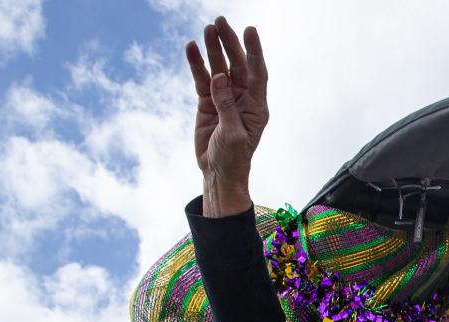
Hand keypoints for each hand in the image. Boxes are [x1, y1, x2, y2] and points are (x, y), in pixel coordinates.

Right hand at [184, 18, 267, 216]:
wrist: (217, 172)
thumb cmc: (232, 157)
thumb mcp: (232, 134)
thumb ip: (226, 105)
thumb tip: (220, 78)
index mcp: (257, 106)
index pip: (258, 73)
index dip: (254, 51)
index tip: (249, 30)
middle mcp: (243, 98)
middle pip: (237, 65)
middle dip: (230, 43)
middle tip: (220, 23)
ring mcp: (224, 98)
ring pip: (219, 68)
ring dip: (214, 49)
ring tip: (207, 29)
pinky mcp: (208, 102)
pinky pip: (202, 79)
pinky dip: (197, 64)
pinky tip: (191, 48)